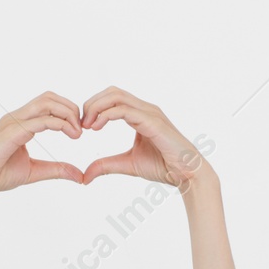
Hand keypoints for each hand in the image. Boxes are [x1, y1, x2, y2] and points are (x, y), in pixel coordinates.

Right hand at [0, 92, 83, 195]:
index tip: (79, 130)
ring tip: (77, 132)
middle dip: (71, 109)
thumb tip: (79, 176)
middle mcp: (17, 117)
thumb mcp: (34, 171)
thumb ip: (56, 170)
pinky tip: (70, 134)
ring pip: (46, 103)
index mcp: (21, 122)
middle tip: (82, 129)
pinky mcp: (12, 132)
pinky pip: (40, 121)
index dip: (68, 111)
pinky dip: (59, 124)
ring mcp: (13, 122)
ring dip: (67, 113)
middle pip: (49, 97)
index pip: (48, 103)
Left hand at [80, 87, 210, 189]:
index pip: (112, 98)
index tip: (83, 126)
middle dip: (92, 104)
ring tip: (88, 125)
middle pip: (112, 91)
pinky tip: (97, 127)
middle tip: (82, 124)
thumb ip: (106, 166)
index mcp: (140, 114)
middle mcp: (145, 109)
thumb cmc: (163, 166)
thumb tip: (84, 176)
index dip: (94, 107)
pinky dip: (106, 115)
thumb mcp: (127, 164)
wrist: (186, 174)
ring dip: (96, 107)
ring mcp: (150, 113)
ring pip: (116, 96)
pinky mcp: (152, 122)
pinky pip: (124, 110)